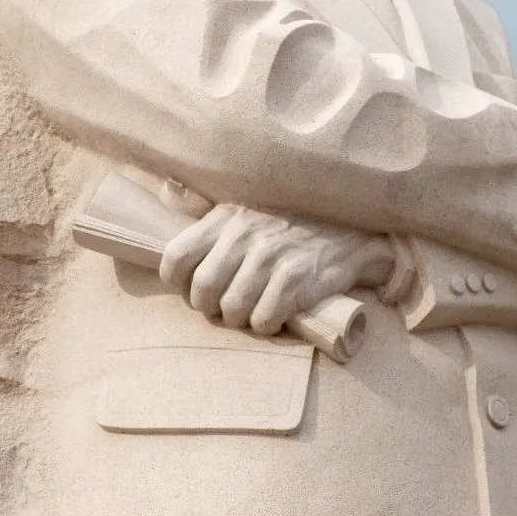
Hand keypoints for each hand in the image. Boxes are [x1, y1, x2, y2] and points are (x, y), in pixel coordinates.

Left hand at [159, 205, 394, 335]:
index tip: (196, 291)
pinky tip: (277, 315)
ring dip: (241, 320)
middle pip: (202, 291)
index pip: (175, 258)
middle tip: (227, 308)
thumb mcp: (246, 207)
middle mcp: (244, 234)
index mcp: (224, 218)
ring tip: (253, 312)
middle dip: (211, 309)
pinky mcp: (296, 278)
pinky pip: (263, 319)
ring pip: (232, 309)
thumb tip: (165, 189)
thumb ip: (207, 211)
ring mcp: (270, 256)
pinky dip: (267, 326)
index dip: (180, 285)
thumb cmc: (291, 224)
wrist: (351, 231)